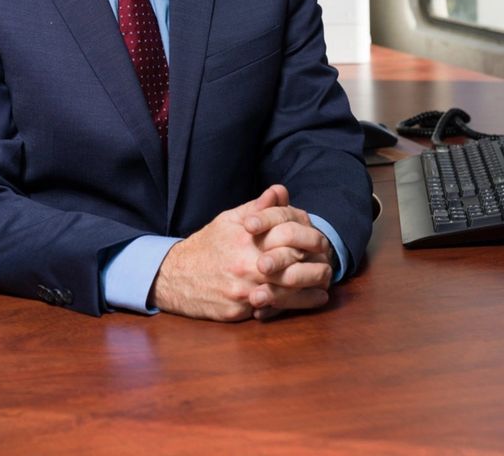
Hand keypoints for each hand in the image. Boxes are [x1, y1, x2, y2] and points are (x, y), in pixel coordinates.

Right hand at [151, 185, 332, 321]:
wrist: (176, 276)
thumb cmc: (207, 245)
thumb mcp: (229, 220)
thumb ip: (258, 208)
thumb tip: (281, 191)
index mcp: (246, 240)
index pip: (288, 240)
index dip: (308, 242)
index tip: (320, 244)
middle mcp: (246, 266)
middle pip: (292, 270)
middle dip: (314, 270)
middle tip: (328, 267)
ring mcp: (242, 292)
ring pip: (287, 295)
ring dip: (309, 293)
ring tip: (323, 288)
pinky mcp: (238, 313)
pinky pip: (271, 312)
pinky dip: (291, 308)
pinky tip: (305, 303)